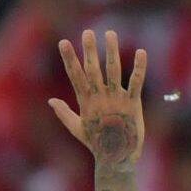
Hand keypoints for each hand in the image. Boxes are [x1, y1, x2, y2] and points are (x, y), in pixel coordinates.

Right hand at [49, 30, 146, 170]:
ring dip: (112, 51)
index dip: (69, 58)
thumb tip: (50, 100)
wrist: (117, 159)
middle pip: (93, 70)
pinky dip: (139, 67)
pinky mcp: (133, 103)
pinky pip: (136, 82)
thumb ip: (64, 113)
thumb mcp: (77, 128)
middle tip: (87, 32)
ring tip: (110, 33)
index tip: (63, 42)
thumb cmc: (96, 143)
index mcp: (86, 102)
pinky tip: (141, 51)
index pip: (75, 75)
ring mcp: (117, 100)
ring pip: (114, 71)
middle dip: (89, 50)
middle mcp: (100, 98)